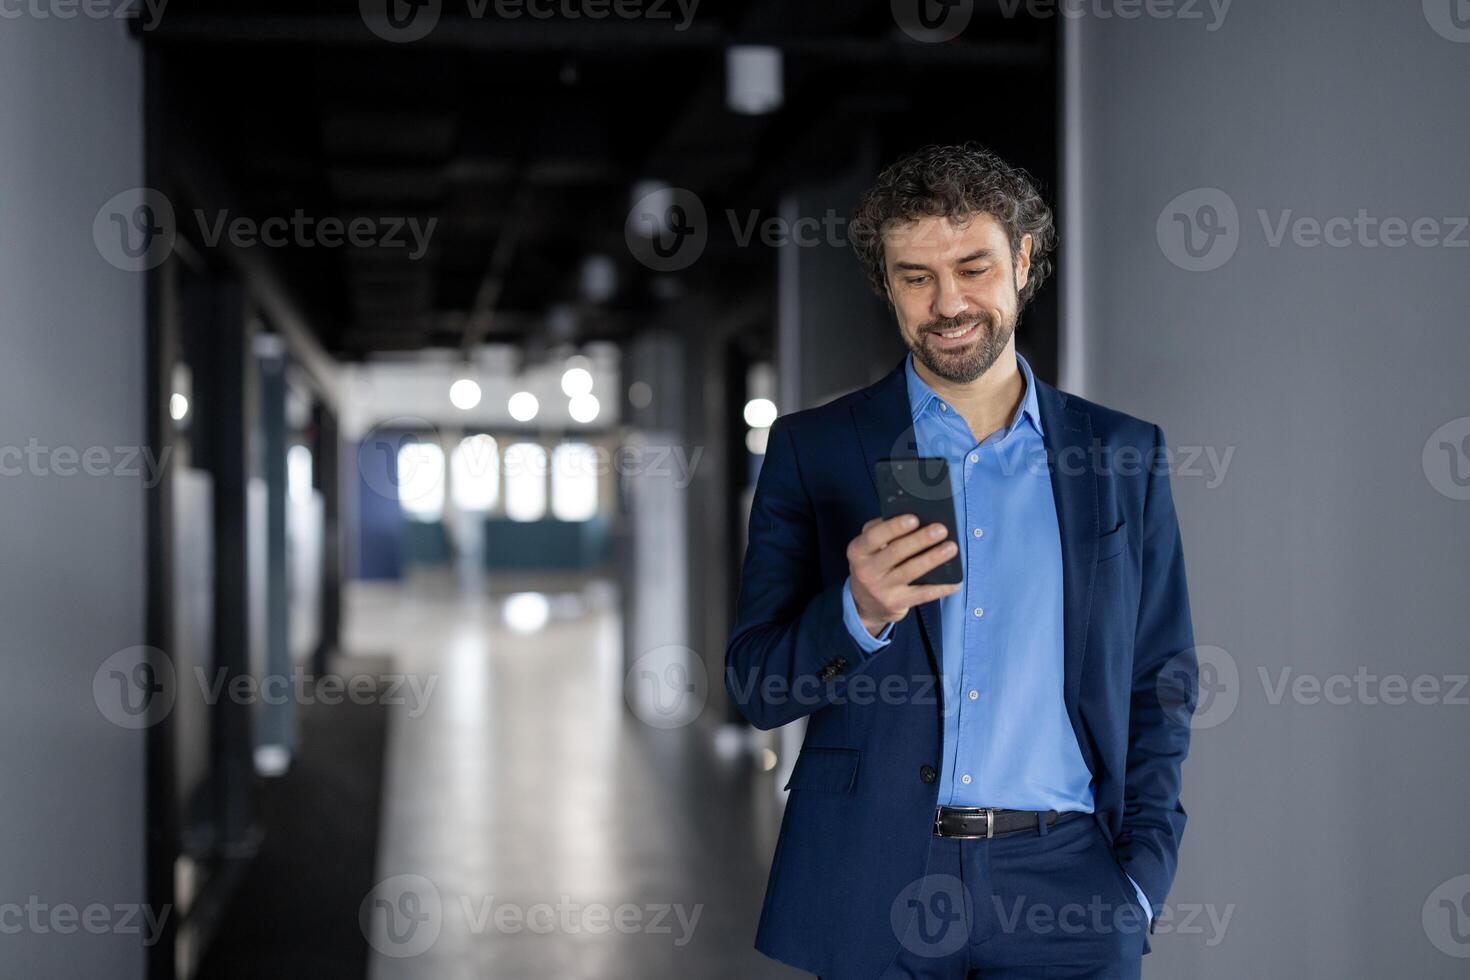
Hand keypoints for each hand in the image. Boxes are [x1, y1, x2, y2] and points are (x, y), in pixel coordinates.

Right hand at [846, 515, 961, 635]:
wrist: (866, 603)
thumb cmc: (874, 564)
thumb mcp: (868, 548)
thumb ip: (883, 533)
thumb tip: (918, 520)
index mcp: (858, 550)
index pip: (874, 536)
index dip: (894, 527)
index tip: (914, 518)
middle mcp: (866, 570)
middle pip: (896, 552)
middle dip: (920, 539)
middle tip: (941, 529)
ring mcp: (880, 589)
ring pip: (910, 571)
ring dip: (933, 558)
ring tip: (951, 548)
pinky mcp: (894, 603)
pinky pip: (921, 595)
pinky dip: (940, 588)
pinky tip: (955, 581)